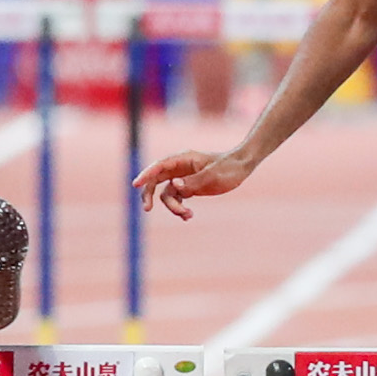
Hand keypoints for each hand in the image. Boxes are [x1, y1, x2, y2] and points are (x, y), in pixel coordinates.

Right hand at [137, 147, 252, 217]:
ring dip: (173, 207)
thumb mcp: (213, 176)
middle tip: (147, 209)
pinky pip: (177, 199)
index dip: (146, 175)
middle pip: (155, 180)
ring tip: (188, 215)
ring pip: (167, 194)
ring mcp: (182, 178)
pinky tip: (189, 216)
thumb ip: (193, 182)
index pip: (159, 166)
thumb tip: (173, 186)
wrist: (241, 168)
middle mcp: (179, 168)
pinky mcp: (188, 187)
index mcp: (183, 159)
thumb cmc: (228, 168)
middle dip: (150, 195)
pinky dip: (180, 209)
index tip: (135, 184)